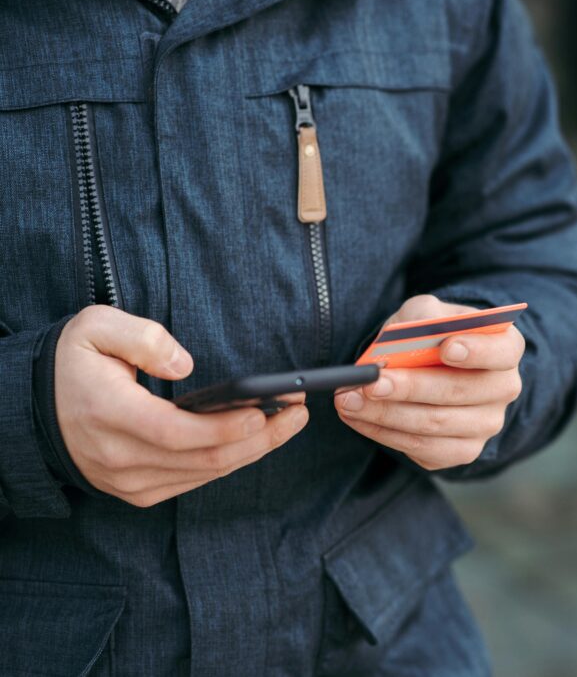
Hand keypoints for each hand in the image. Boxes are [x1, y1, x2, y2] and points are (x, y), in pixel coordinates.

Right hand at [55, 305, 308, 506]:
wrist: (35, 410)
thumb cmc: (72, 364)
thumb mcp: (94, 328)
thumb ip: (140, 336)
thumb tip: (183, 363)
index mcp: (108, 413)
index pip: (176, 432)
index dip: (225, 427)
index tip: (265, 410)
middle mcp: (119, 457)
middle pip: (203, 459)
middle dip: (260, 437)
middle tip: (298, 412)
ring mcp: (129, 481)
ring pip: (206, 475)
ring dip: (254, 451)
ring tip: (290, 422)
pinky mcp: (139, 491)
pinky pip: (195, 481)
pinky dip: (231, 462)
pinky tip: (259, 439)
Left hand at [336, 295, 523, 470]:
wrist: (431, 368)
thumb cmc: (430, 335)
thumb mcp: (425, 314)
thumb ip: (418, 318)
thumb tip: (397, 341)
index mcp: (506, 348)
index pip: (502, 351)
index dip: (477, 351)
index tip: (446, 348)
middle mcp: (504, 389)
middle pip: (460, 392)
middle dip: (411, 387)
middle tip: (371, 382)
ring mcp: (486, 424)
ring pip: (435, 424)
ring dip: (386, 414)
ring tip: (349, 400)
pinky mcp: (463, 451)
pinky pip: (422, 449)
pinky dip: (385, 433)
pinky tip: (360, 418)